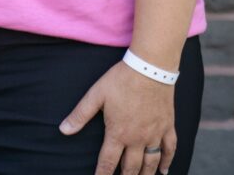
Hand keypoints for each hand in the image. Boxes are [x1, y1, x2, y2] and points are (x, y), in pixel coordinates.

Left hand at [60, 61, 177, 174]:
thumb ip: (80, 114)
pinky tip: (164, 171)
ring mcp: (154, 134)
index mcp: (118, 133)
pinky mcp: (167, 126)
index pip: (108, 162)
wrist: (150, 68)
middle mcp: (137, 139)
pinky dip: (168, 162)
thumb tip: (63, 130)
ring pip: (151, 163)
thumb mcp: (96, 95)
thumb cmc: (121, 79)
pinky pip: (170, 149)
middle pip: (131, 167)